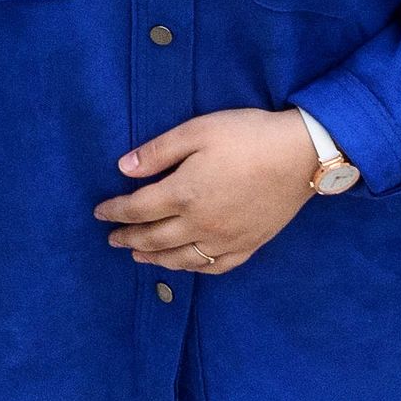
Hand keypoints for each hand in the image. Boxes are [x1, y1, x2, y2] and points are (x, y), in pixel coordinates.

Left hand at [95, 108, 322, 275]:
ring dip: (155, 258)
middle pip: (155, 238)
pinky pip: (215, 266)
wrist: (301, 155)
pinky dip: (194, 268)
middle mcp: (201, 224)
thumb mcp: (196, 131)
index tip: (99, 213)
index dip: (115, 212)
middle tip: (112, 239)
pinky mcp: (250, 245)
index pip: (137, 209)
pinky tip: (186, 265)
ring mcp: (226, 239)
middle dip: (129, 238)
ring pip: (181, 258)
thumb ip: (158, 152)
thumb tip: (123, 168)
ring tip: (138, 256)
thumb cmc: (247, 136)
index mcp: (183, 194)